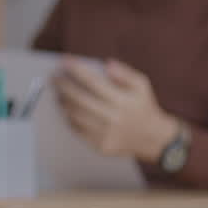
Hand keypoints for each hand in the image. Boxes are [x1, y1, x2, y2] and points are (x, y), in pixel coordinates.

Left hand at [54, 59, 178, 160]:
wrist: (153, 138)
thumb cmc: (142, 107)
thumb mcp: (141, 85)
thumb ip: (124, 73)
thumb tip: (106, 64)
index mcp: (123, 101)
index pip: (93, 82)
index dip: (76, 70)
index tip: (65, 61)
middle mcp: (113, 118)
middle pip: (80, 99)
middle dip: (63, 85)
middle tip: (54, 76)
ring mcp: (106, 134)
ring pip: (76, 115)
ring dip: (63, 102)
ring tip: (58, 92)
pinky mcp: (100, 146)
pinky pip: (78, 130)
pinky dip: (69, 118)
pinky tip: (66, 109)